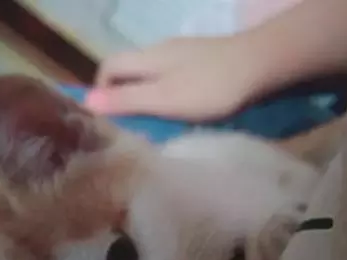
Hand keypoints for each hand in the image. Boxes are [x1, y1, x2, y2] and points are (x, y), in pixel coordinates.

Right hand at [86, 36, 258, 120]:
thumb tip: (87, 100)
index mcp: (147, 57)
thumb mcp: (163, 99)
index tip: (109, 116)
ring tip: (155, 119)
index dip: (101, 89)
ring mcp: (182, 52)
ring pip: (150, 71)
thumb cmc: (208, 87)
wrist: (259, 64)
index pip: (109, 66)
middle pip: (128, 67)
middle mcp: (160, 49)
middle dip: (123, 93)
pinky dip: (165, 89)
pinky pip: (171, 73)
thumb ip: (127, 100)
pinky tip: (180, 105)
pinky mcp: (200, 58)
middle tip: (132, 122)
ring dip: (145, 92)